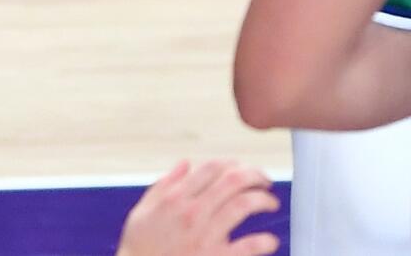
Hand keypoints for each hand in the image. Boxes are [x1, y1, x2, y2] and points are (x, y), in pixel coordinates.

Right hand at [115, 161, 279, 255]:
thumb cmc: (140, 247)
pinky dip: (263, 242)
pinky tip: (271, 241)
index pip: (211, 168)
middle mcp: (193, 212)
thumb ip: (165, 184)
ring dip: (262, 200)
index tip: (240, 167)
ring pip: (242, 205)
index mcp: (176, 197)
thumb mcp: (144, 210)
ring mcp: (206, 236)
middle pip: (232, 181)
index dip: (230, 163)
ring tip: (270, 203)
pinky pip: (247, 247)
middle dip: (254, 174)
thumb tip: (185, 165)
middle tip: (264, 179)